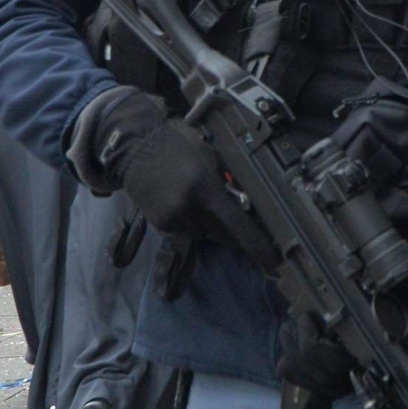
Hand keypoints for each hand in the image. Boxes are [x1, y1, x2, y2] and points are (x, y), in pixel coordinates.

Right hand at [69, 87, 266, 262]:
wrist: (135, 147)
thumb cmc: (177, 145)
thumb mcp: (208, 157)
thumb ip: (226, 182)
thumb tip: (246, 203)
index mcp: (205, 188)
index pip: (237, 224)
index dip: (256, 245)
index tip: (272, 263)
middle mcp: (189, 207)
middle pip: (221, 233)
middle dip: (233, 232)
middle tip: (241, 226)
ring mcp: (173, 218)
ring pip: (203, 232)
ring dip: (208, 222)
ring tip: (195, 196)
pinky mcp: (160, 224)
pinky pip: (185, 230)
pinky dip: (189, 220)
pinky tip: (181, 200)